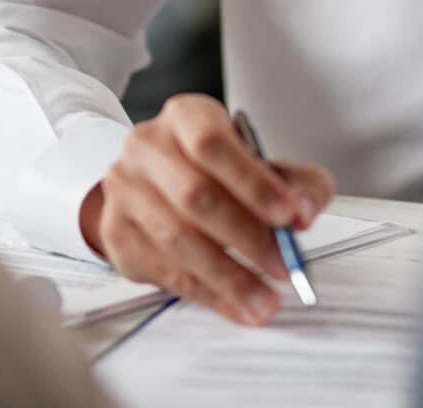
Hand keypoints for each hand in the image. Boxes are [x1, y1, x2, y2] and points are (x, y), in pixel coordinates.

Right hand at [79, 93, 335, 324]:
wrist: (155, 182)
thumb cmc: (216, 170)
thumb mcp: (263, 163)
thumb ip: (298, 183)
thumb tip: (305, 213)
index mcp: (185, 117)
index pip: (213, 143)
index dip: (252, 181)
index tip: (288, 215)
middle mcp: (147, 147)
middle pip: (194, 195)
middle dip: (247, 237)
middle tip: (283, 266)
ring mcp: (125, 190)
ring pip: (176, 239)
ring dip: (228, 276)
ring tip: (265, 299)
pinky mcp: (117, 233)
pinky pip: (164, 270)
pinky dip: (207, 293)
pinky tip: (236, 305)